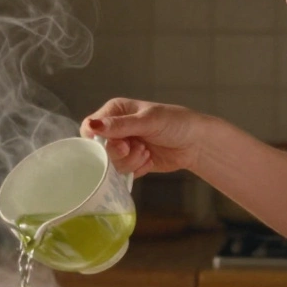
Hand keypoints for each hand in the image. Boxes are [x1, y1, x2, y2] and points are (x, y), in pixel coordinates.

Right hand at [80, 98, 203, 177]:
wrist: (196, 143)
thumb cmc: (175, 123)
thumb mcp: (147, 121)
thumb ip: (120, 125)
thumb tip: (92, 125)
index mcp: (114, 112)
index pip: (90, 127)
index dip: (98, 140)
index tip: (119, 144)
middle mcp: (115, 130)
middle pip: (99, 150)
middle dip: (120, 153)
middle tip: (137, 147)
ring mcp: (123, 147)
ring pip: (111, 164)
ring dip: (131, 162)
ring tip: (147, 152)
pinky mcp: (131, 163)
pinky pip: (123, 173)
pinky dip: (136, 169)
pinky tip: (149, 160)